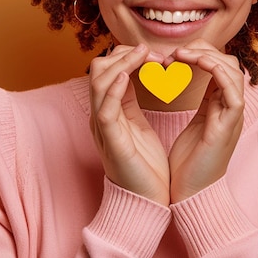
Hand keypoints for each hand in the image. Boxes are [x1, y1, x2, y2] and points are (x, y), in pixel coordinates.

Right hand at [89, 44, 170, 205]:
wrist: (146, 202)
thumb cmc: (145, 166)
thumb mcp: (137, 124)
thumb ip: (132, 100)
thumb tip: (135, 74)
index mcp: (110, 110)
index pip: (108, 70)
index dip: (130, 56)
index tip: (157, 56)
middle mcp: (101, 114)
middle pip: (100, 69)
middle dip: (127, 55)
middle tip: (155, 55)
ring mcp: (103, 127)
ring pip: (100, 83)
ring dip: (123, 63)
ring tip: (145, 55)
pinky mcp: (111, 141)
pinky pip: (105, 109)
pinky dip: (114, 88)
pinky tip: (126, 75)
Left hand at [167, 40, 244, 202]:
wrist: (191, 195)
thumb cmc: (189, 163)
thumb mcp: (194, 125)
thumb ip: (199, 103)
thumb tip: (184, 80)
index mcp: (220, 106)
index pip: (219, 66)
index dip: (198, 54)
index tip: (172, 56)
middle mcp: (230, 108)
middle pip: (228, 64)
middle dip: (203, 50)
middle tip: (176, 53)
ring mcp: (232, 116)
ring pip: (233, 72)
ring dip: (208, 57)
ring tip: (183, 55)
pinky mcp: (228, 127)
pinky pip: (234, 92)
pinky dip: (218, 72)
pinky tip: (198, 63)